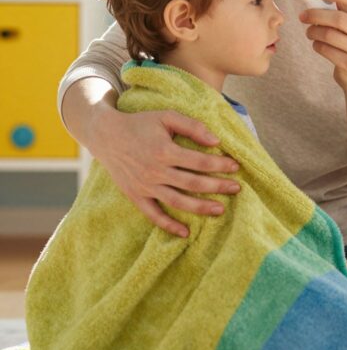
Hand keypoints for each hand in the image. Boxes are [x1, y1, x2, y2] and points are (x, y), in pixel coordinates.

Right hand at [89, 108, 240, 237]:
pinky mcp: (135, 195)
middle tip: (237, 188)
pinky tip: (186, 232)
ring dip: (200, 207)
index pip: (200, 161)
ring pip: (177, 201)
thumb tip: (216, 140)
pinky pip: (153, 214)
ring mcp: (144, 186)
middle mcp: (155, 171)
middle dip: (218, 186)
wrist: (105, 134)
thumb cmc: (140, 123)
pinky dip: (168, 225)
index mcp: (164, 151)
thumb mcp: (166, 116)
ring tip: (221, 210)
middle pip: (193, 184)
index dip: (220, 164)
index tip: (236, 166)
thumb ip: (192, 126)